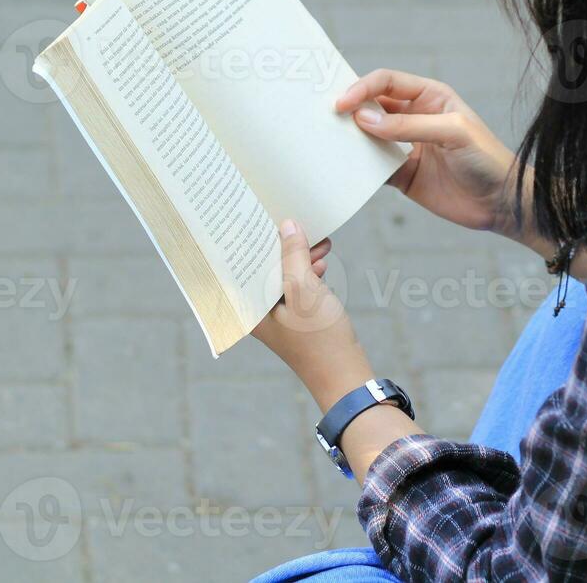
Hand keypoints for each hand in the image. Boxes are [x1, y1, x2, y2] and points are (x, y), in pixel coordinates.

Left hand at [254, 218, 425, 482]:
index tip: (254, 210)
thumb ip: (294, 255)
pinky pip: (296, 284)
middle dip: (282, 244)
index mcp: (247, 307)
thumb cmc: (320, 339)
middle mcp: (256, 309)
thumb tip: (287, 224)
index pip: (239, 263)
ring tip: (321, 243)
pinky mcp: (295, 315)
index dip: (248, 236)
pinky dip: (308, 271)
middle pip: (262, 265)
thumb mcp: (306, 289)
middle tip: (299, 224)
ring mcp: (276, 313)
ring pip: (282, 272)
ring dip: (300, 256)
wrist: (346, 376)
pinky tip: (322, 262)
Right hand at [335, 69, 548, 254]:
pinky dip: (356, 166)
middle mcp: (413, 117)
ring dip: (349, 137)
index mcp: (429, 96)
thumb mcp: (452, 133)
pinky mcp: (401, 174)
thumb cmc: (486, 159)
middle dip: (349, 107)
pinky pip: (371, 166)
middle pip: (372, 105)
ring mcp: (405, 145)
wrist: (501, 204)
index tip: (342, 103)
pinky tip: (342, 167)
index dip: (362, 88)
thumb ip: (409, 126)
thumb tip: (365, 119)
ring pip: (367, 135)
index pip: (387, 81)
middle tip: (323, 116)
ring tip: (326, 140)